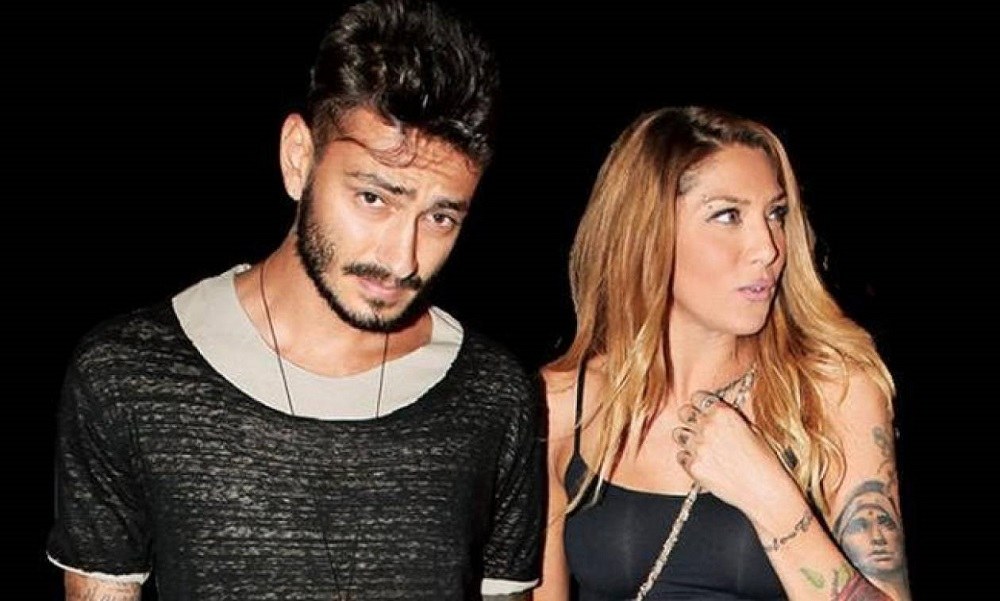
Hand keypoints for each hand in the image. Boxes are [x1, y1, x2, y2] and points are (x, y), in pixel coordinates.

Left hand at [673, 393, 791, 511]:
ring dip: (688, 440)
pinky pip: (681, 457)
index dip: (700, 405)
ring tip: (703, 450)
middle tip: (699, 430)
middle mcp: (708, 426)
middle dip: (690, 419)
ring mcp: (699, 446)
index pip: (698, 397)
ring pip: (678, 434)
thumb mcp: (752, 430)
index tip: (702, 411)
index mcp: (724, 413)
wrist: (765, 491)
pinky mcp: (693, 466)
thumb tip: (716, 413)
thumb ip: (730, 418)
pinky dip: (689, 460)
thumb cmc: (765, 462)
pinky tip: (705, 465)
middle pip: (684, 412)